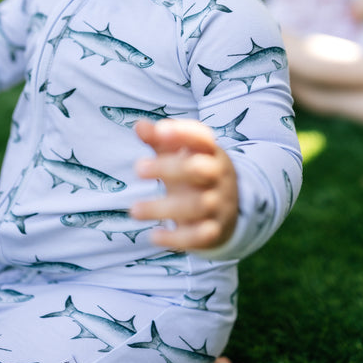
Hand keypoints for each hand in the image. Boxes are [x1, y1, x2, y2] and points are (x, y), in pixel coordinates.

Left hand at [131, 118, 238, 251]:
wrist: (229, 210)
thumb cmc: (193, 174)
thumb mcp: (180, 154)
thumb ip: (160, 139)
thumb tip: (139, 125)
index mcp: (211, 153)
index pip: (202, 138)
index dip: (183, 133)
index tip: (160, 131)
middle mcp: (219, 176)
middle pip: (197, 169)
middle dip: (168, 168)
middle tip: (137, 168)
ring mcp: (220, 204)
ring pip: (196, 205)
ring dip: (163, 208)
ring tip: (134, 209)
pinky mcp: (215, 230)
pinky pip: (199, 236)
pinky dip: (177, 238)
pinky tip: (154, 236)